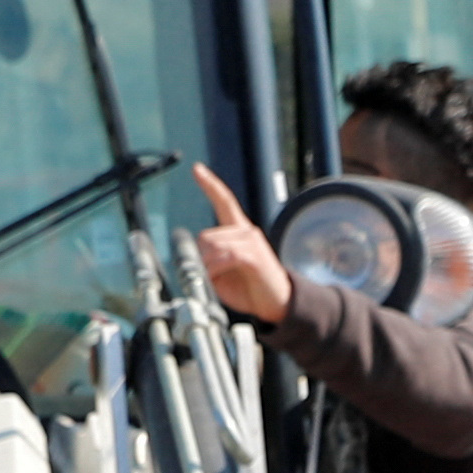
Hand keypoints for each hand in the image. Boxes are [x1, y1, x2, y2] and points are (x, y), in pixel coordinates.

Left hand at [190, 167, 293, 324]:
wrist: (277, 304)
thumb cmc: (250, 289)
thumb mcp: (222, 276)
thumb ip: (208, 263)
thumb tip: (195, 259)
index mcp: (239, 232)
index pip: (225, 201)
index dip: (210, 184)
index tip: (197, 168)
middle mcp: (246, 231)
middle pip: (206, 235)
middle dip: (200, 258)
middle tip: (207, 276)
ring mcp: (251, 241)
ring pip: (213, 245)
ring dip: (207, 266)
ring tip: (216, 280)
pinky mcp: (254, 255)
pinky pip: (225, 256)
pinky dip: (215, 269)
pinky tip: (219, 277)